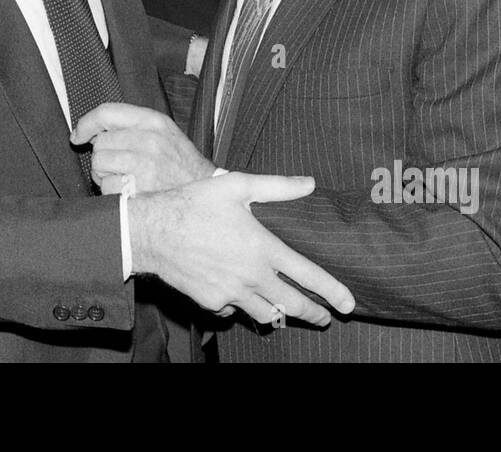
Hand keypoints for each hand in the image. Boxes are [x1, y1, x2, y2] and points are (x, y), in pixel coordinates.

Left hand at [72, 102, 212, 193]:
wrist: (204, 195)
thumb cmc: (182, 167)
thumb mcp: (165, 135)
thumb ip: (133, 127)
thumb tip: (92, 131)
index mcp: (154, 122)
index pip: (107, 112)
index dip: (86, 123)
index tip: (78, 135)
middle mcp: (149, 140)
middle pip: (100, 143)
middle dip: (103, 157)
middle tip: (120, 167)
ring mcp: (145, 165)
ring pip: (99, 165)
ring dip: (105, 176)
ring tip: (126, 180)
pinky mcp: (139, 190)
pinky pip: (106, 188)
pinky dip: (112, 194)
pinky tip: (130, 193)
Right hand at [129, 172, 354, 327]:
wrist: (151, 230)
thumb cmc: (193, 203)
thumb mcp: (237, 185)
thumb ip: (277, 186)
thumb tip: (308, 183)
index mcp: (262, 248)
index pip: (308, 276)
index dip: (332, 292)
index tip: (348, 303)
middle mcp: (250, 276)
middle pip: (292, 305)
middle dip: (314, 314)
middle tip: (326, 317)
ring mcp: (230, 293)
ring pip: (266, 315)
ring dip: (281, 314)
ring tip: (288, 309)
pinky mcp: (210, 301)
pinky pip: (234, 310)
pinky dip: (242, 306)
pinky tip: (242, 295)